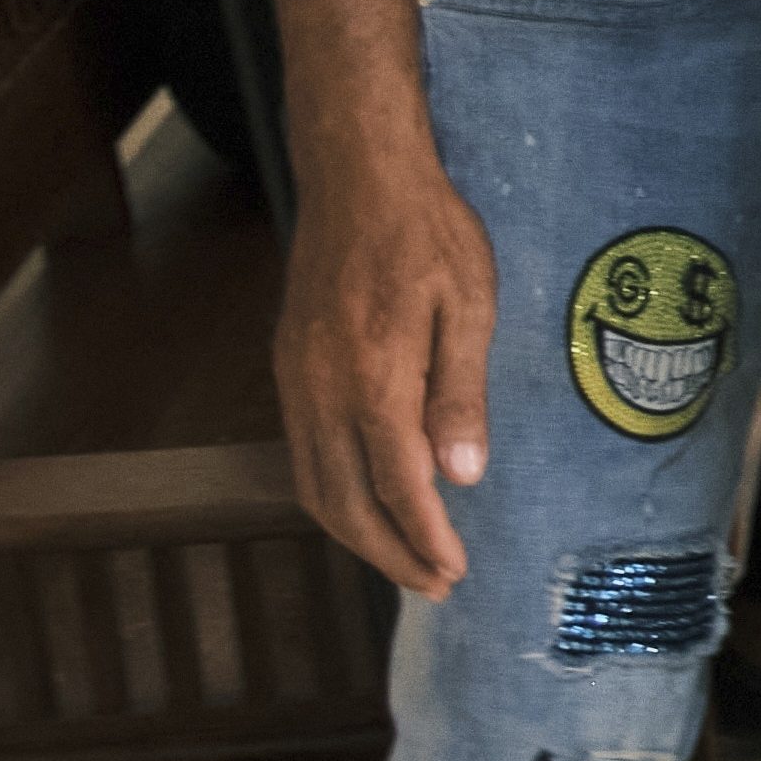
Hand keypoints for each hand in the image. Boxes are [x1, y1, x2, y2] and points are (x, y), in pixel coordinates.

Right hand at [275, 149, 500, 597]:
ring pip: (314, 485)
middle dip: (390, 554)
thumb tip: (462, 474)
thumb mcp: (471, 306)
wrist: (357, 176)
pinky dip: (333, 495)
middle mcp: (322, 388)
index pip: (397, 484)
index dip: (425, 537)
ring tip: (405, 560)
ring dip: (357, 534)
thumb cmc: (428, 233)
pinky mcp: (290, 368)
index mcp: (374, 376)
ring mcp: (297, 379)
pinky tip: (369, 503)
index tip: (453, 571)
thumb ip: (462, 394)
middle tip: (435, 584)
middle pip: (345, 502)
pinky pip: (304, 453)